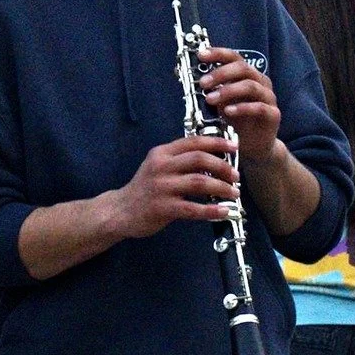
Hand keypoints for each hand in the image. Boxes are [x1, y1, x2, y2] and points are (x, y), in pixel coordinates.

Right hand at [109, 135, 237, 239]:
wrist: (119, 211)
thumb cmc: (144, 189)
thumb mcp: (157, 166)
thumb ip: (179, 160)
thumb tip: (214, 159)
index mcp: (162, 153)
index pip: (193, 142)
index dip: (217, 142)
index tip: (234, 147)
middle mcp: (161, 167)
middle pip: (199, 159)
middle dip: (223, 166)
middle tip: (236, 176)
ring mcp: (161, 188)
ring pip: (199, 182)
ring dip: (222, 187)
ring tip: (234, 193)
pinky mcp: (163, 208)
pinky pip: (193, 208)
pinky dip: (211, 210)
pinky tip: (223, 211)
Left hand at [198, 46, 279, 162]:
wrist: (252, 145)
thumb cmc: (234, 120)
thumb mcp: (218, 102)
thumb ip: (210, 89)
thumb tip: (188, 76)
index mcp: (247, 75)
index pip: (234, 58)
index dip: (219, 53)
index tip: (201, 55)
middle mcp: (260, 82)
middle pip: (243, 68)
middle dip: (221, 73)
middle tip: (202, 83)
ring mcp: (268, 97)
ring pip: (251, 86)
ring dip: (228, 91)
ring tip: (210, 99)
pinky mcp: (272, 114)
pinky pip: (259, 107)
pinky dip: (242, 108)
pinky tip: (227, 112)